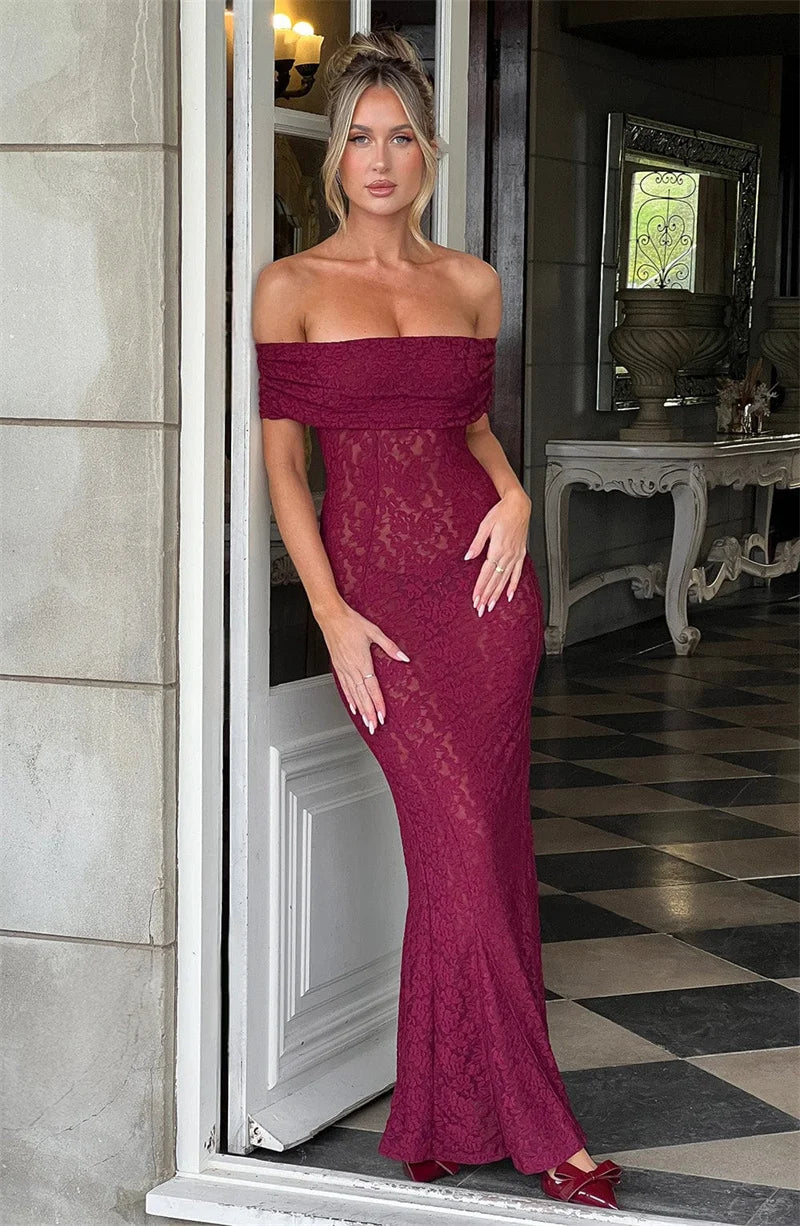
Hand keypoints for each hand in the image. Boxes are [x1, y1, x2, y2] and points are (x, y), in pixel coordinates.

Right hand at [316, 600, 410, 733]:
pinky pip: (344, 687)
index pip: (372, 687)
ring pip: (353, 694)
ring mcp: (343, 668)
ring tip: (366, 722)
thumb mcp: (374, 632)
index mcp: (362, 660)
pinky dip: (349, 699)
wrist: (331, 617)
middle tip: (374, 726)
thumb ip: (390, 647)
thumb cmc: (351, 622)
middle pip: (362, 695)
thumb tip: (403, 657)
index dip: (377, 703)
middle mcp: (351, 668)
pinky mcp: (338, 667)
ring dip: (360, 710)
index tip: (382, 715)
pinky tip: (353, 707)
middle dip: (369, 712)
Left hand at [464, 487, 530, 614]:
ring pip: (505, 580)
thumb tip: (468, 556)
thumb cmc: (502, 513)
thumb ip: (477, 543)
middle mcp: (507, 555)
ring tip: (491, 606)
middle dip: (487, 596)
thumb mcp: (485, 525)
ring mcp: (515, 556)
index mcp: (498, 548)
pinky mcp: (520, 554)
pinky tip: (509, 595)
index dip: (480, 587)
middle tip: (481, 608)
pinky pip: (517, 573)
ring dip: (497, 594)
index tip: (475, 598)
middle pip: (495, 580)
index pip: (486, 573)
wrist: (519, 506)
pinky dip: (513, 585)